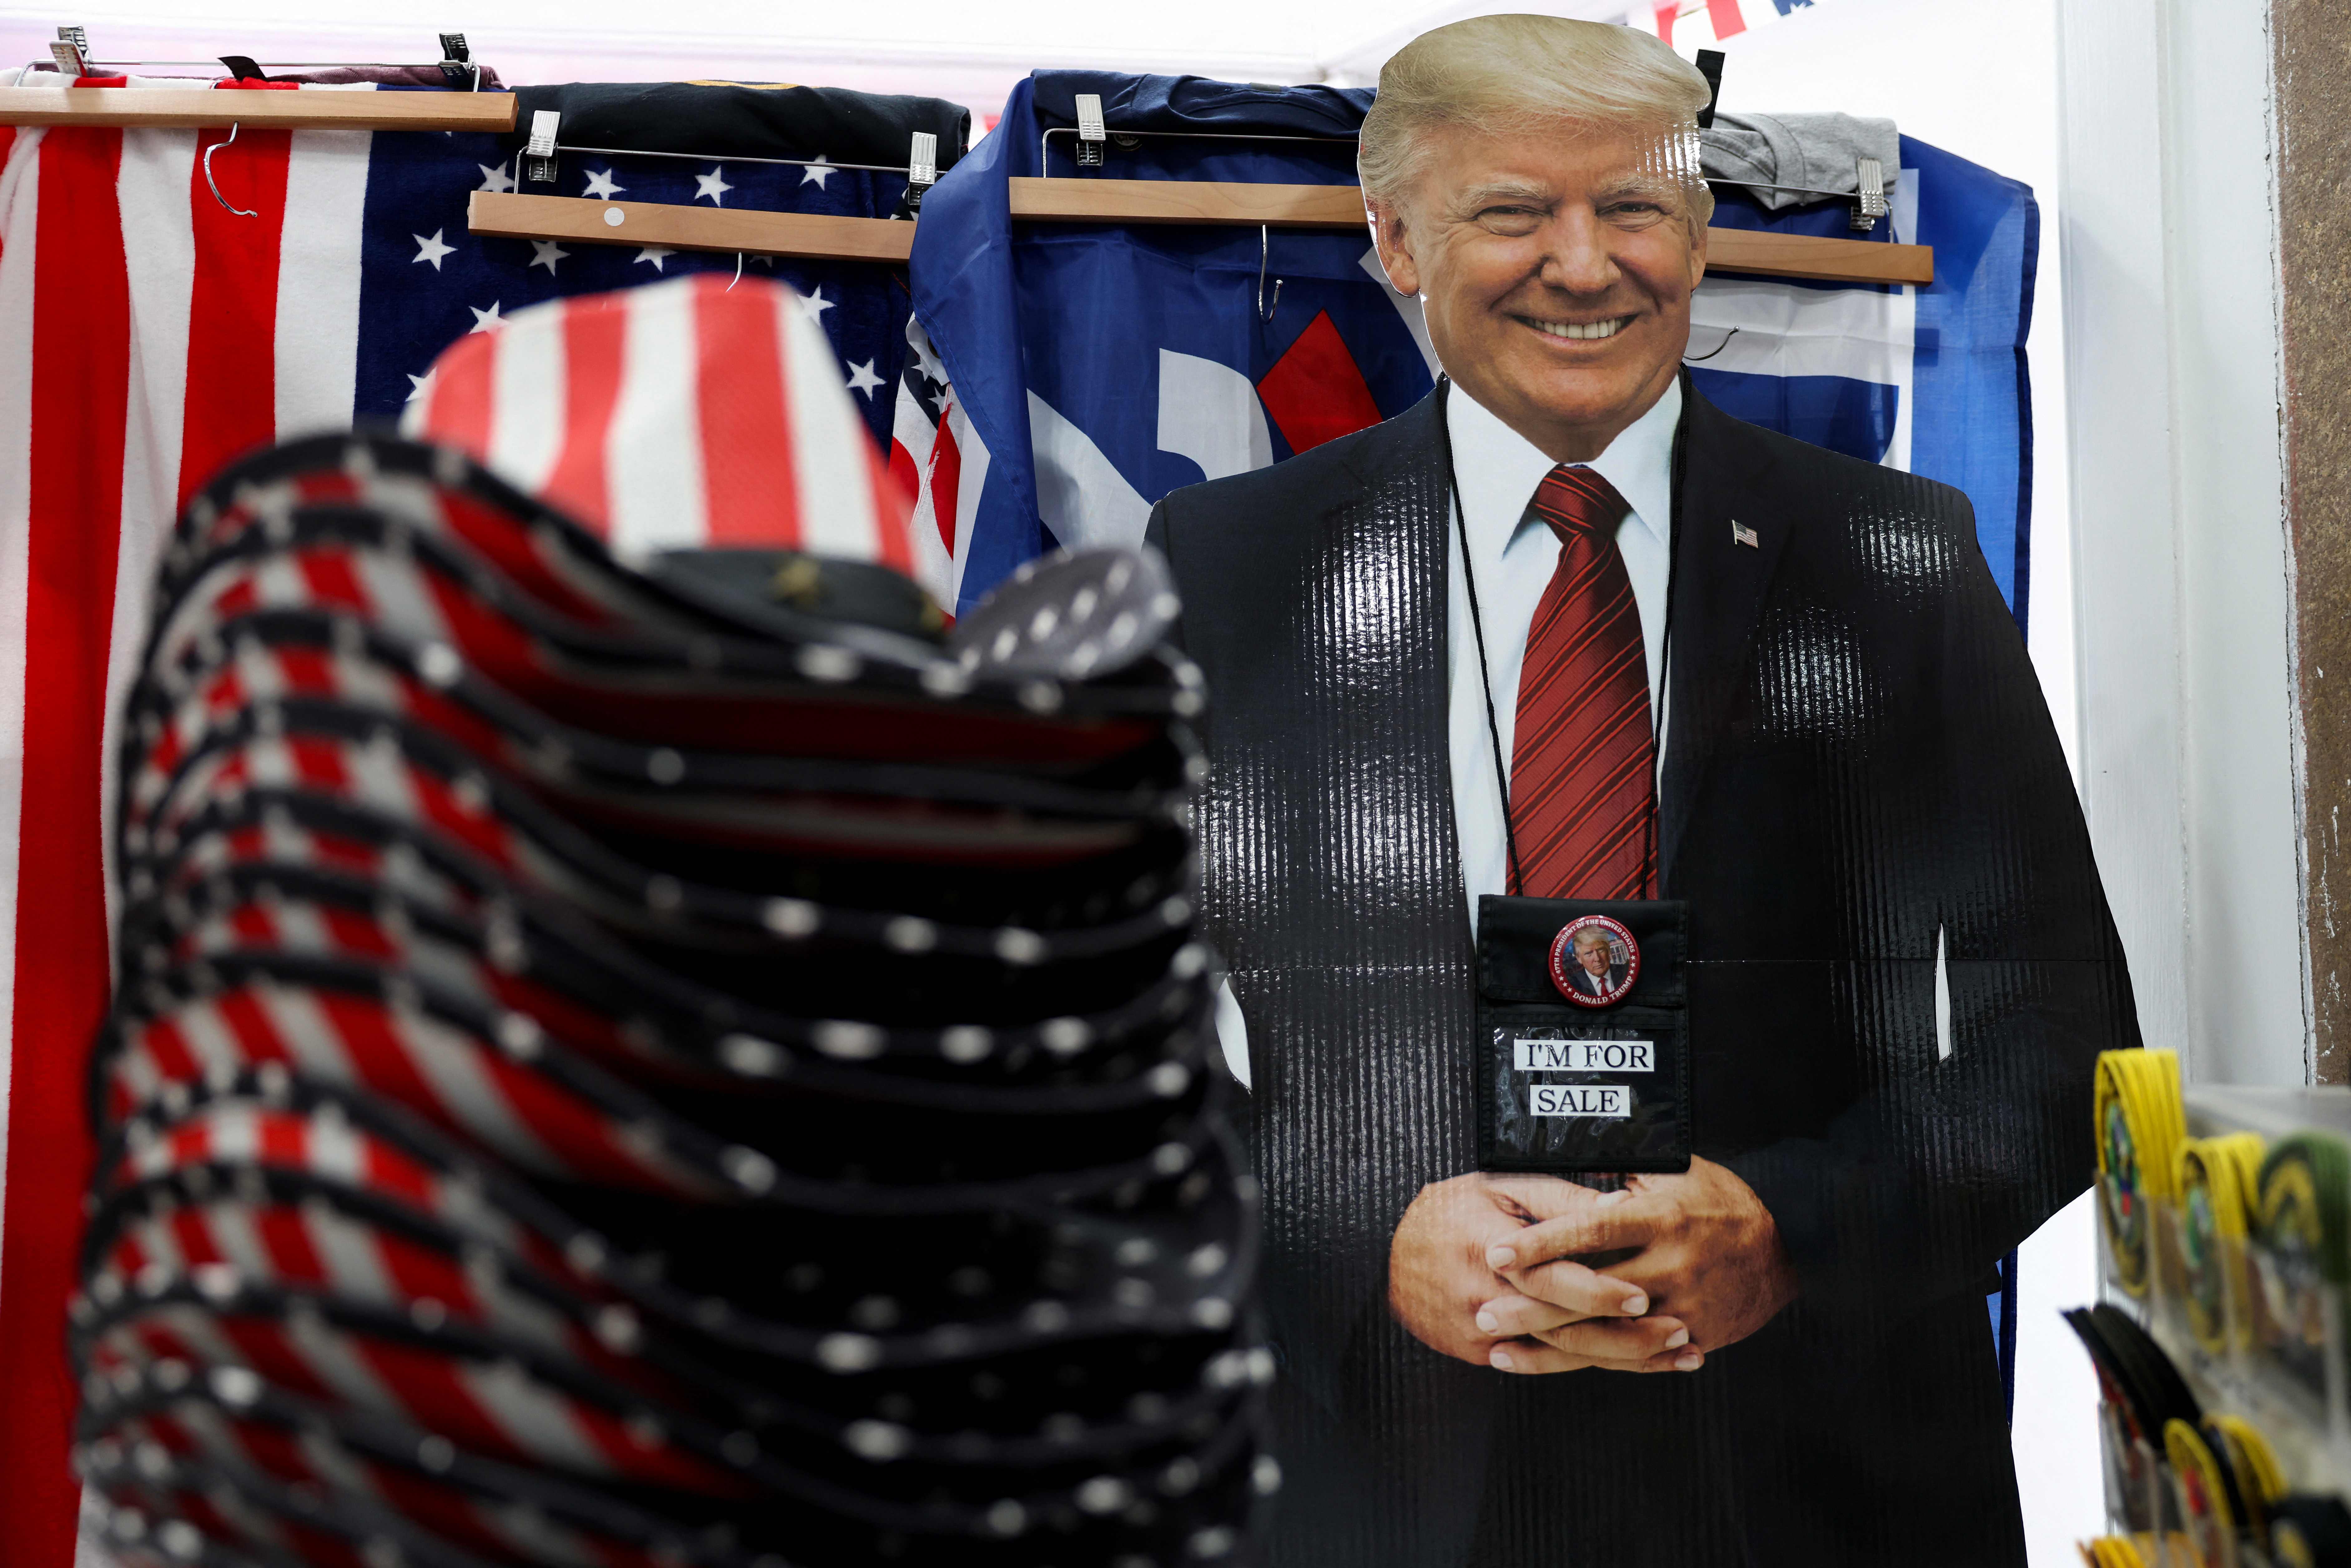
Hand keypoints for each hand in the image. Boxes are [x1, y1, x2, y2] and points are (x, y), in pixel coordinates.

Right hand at [1387, 1173, 1691, 1372]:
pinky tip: (1633, 1366)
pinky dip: (1589, 1368)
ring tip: (1675, 1357)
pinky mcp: (1481, 1356)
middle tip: (1681, 1332)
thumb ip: (1556, 1198)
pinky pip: (1542, 1366)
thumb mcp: (1497, 1188)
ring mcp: (1484, 1335)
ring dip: (1623, 1359)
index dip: (1599, 1291)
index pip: (1553, 1279)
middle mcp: (1489, 1300)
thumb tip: (1616, 1204)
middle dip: (1628, 1335)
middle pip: (1566, 1328)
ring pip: (1563, 1355)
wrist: (1382, 1258)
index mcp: (1495, 1252)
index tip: (1644, 1296)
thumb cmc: (1448, 1210)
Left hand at [1486, 1157, 1797, 1355]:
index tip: (1498, 1252)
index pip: (1590, 1229)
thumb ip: (1623, 1176)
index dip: (1541, 1243)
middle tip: (1482, 1312)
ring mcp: (1684, 1307)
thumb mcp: (1676, 1172)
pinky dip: (1590, 1365)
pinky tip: (1550, 1367)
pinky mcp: (1695, 1338)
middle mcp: (1671, 1265)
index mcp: (1661, 1218)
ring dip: (1548, 1348)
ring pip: (1606, 1337)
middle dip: (1530, 1307)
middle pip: (1589, 1293)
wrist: (1792, 1246)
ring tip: (1498, 1351)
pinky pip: (1634, 1358)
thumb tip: (1570, 1171)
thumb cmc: (1721, 1201)